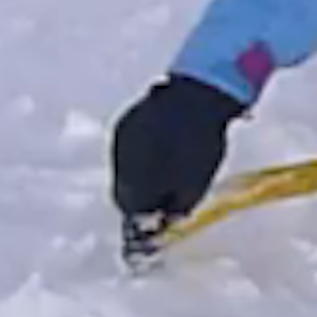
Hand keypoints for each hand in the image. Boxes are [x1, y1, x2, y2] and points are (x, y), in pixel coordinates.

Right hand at [110, 74, 246, 227]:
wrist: (196, 97)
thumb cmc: (198, 146)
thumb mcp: (195, 186)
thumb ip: (177, 209)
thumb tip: (169, 219)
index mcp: (132, 185)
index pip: (130, 210)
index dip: (147, 215)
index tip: (162, 215)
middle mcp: (118, 165)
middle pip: (126, 188)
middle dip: (144, 194)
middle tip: (168, 192)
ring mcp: (120, 140)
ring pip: (126, 165)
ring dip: (142, 170)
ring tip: (170, 163)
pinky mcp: (126, 119)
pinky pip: (130, 144)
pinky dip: (143, 149)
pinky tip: (165, 142)